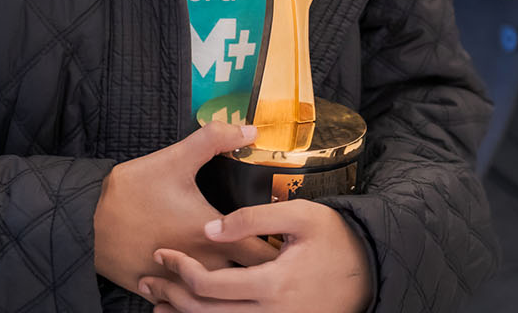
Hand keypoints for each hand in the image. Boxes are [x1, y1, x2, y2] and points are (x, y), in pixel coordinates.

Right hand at [93, 122, 277, 292]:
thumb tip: (249, 128)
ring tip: (239, 270)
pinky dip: (197, 296)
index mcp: (212, 237)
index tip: (288, 242)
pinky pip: (185, 304)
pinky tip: (201, 281)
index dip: (279, 250)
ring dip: (230, 285)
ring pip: (217, 296)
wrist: (83, 221)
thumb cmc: (130, 191)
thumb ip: (215, 140)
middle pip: (246, 281)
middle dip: (260, 271)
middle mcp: (200, 267)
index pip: (264, 256)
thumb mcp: (175, 159)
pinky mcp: (156, 292)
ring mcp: (177, 284)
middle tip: (270, 256)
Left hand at [140, 200, 372, 312]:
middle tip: (148, 278)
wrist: (369, 271)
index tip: (163, 253)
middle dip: (170, 295)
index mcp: (273, 285)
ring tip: (157, 301)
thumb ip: (254, 218)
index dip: (179, 270)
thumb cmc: (336, 238)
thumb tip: (210, 228)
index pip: (209, 287)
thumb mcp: (302, 216)